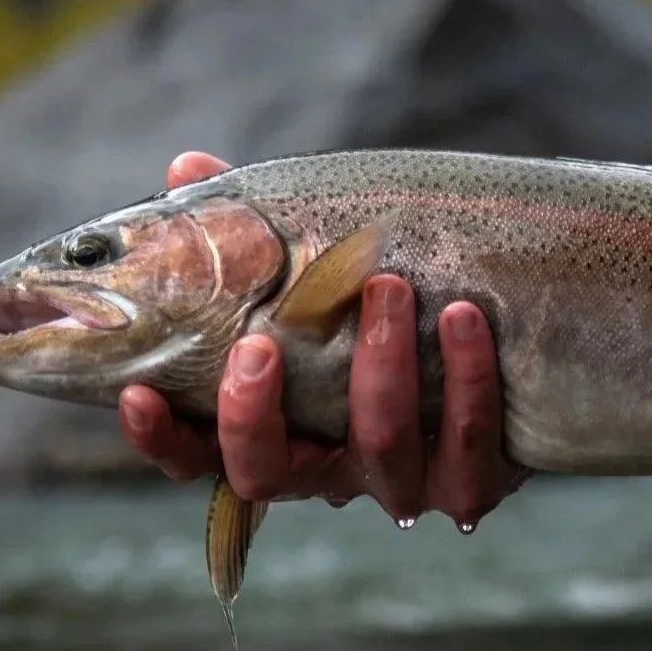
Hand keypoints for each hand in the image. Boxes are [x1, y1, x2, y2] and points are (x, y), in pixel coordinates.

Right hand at [117, 151, 529, 528]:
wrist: (511, 340)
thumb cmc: (381, 305)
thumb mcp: (313, 266)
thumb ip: (247, 228)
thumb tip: (186, 167)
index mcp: (274, 429)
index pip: (196, 456)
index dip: (161, 438)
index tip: (139, 391)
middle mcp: (327, 471)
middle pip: (268, 473)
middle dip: (254, 414)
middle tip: (260, 342)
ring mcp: (400, 483)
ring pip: (380, 451)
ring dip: (381, 368)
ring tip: (391, 286)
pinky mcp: (472, 482)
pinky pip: (469, 450)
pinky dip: (466, 382)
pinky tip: (464, 319)